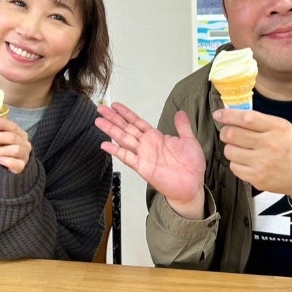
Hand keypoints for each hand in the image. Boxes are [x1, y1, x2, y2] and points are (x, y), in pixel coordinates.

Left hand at [0, 118, 31, 173]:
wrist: (12, 167)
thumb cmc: (5, 151)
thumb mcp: (2, 142)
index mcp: (20, 135)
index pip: (14, 127)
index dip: (4, 124)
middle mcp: (24, 144)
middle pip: (12, 138)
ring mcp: (24, 155)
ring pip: (15, 150)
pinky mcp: (21, 166)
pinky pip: (17, 163)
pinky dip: (7, 161)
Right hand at [95, 102, 205, 218]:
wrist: (192, 185)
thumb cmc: (191, 165)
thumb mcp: (189, 140)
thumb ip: (183, 126)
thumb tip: (180, 112)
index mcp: (156, 137)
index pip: (137, 122)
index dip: (126, 113)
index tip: (115, 105)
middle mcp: (146, 145)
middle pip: (126, 128)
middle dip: (113, 118)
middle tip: (101, 108)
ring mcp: (143, 156)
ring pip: (123, 139)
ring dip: (111, 130)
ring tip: (98, 121)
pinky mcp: (142, 167)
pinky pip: (127, 157)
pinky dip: (116, 151)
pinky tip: (105, 145)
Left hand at [214, 109, 291, 197]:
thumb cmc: (290, 146)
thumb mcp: (281, 127)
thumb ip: (260, 120)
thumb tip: (233, 115)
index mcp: (276, 128)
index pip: (246, 118)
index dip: (228, 116)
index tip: (218, 115)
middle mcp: (268, 144)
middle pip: (232, 134)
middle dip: (225, 132)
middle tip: (228, 133)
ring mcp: (262, 163)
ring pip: (230, 151)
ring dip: (230, 148)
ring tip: (239, 148)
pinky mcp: (257, 178)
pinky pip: (234, 167)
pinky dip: (236, 163)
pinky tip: (245, 161)